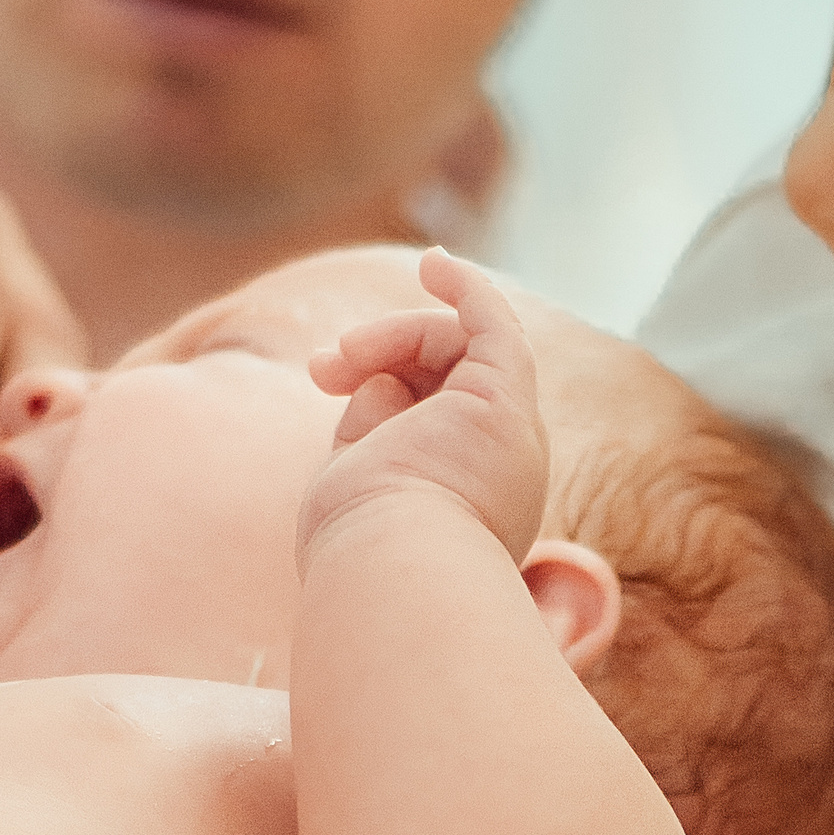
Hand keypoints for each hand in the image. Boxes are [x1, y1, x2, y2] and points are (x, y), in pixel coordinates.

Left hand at [296, 249, 548, 562]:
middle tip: (322, 368)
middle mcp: (504, 466)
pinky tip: (435, 264)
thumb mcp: (358, 481)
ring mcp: (511, 433)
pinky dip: (467, 288)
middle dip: (380, 352)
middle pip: (449, 374)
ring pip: (461, 347)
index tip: (327, 373)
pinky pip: (496, 325)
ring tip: (336, 362)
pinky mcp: (505, 402)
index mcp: (472, 498)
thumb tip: (372, 384)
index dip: (385, 379)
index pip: (437, 412)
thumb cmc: (359, 550)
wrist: (389, 570)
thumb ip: (371, 434)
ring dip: (392, 335)